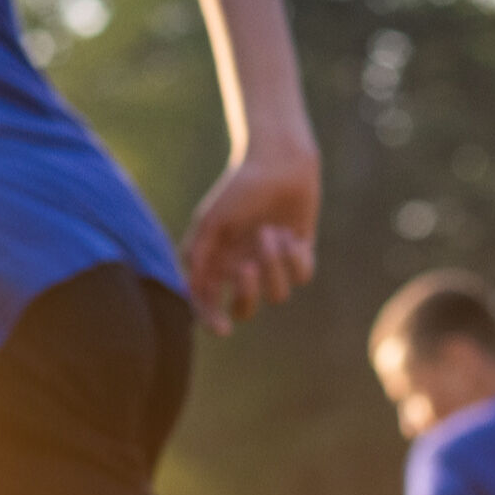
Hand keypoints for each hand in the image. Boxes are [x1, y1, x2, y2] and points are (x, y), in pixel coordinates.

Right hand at [180, 139, 319, 334]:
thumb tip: (191, 291)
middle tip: (248, 267)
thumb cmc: (239, 188)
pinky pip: (302, 275)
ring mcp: (273, 265)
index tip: (222, 330)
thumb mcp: (211, 220)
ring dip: (274, 263)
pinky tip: (291, 233)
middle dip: (247, 295)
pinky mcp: (300, 256)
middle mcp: (244, 268)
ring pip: (278, 294)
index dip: (212, 319)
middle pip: (245, 309)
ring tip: (271, 231)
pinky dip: (295, 256)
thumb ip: (199, 255)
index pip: (210, 303)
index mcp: (218, 261)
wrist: (278, 164)